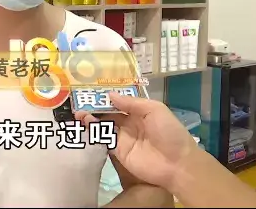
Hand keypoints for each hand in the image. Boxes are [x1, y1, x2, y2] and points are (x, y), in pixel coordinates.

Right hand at [75, 92, 195, 188]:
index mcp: (140, 113)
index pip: (120, 103)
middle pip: (109, 114)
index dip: (106, 98)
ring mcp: (124, 138)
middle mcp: (130, 124)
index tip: (92, 92)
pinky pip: (104, 139)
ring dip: (92, 119)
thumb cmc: (169, 132)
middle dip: (95, 108)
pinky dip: (95, 131)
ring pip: (104, 126)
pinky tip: (86, 123)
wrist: (176, 163)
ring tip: (78, 113)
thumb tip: (110, 95)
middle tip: (80, 102)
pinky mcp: (119, 151)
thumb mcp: (154, 110)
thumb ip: (131, 103)